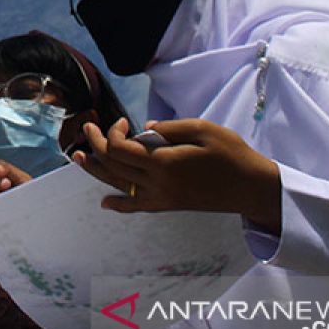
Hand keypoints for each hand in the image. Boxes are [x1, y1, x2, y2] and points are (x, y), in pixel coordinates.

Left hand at [72, 117, 281, 232]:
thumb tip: (145, 129)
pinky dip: (119, 204)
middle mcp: (158, 184)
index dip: (112, 132)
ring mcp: (162, 198)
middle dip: (96, 144)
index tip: (124, 120)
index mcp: (164, 162)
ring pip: (119, 186)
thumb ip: (171, 128)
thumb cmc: (231, 154)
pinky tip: (105, 202)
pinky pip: (137, 208)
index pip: (120, 149)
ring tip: (77, 157)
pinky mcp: (169, 206)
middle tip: (88, 128)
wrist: (251, 187)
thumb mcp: (204, 130)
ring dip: (95, 171)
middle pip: (113, 166)